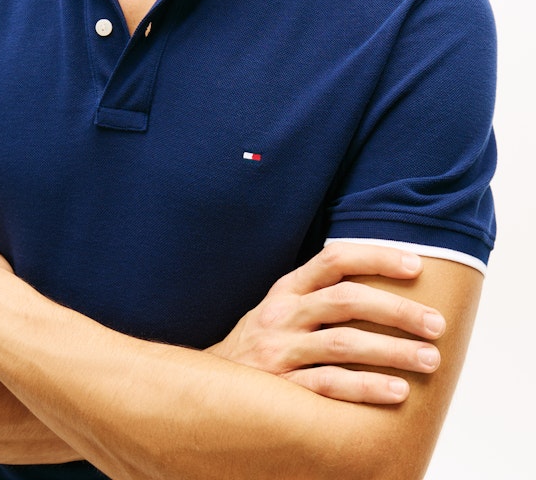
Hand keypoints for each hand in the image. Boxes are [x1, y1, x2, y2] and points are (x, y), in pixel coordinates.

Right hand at [209, 243, 445, 403]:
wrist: (212, 392)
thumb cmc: (264, 348)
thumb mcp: (282, 312)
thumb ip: (319, 298)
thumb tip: (387, 287)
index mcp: (287, 290)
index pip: (334, 259)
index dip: (376, 257)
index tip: (417, 265)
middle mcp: (282, 315)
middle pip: (346, 300)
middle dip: (397, 310)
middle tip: (436, 323)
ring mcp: (280, 351)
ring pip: (342, 343)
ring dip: (392, 350)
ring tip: (430, 359)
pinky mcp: (282, 389)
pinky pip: (329, 385)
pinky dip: (366, 387)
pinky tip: (397, 391)